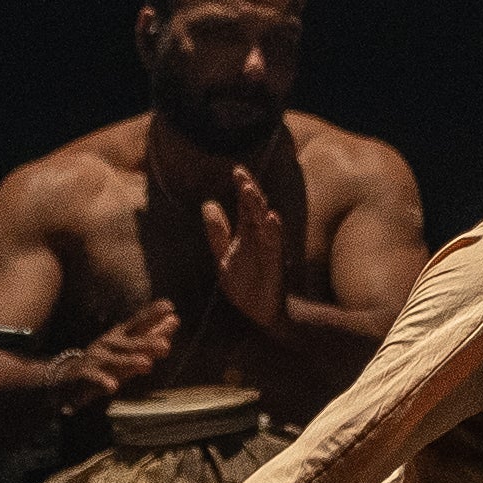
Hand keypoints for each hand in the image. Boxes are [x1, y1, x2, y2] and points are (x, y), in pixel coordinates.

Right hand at [50, 300, 176, 406]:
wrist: (69, 376)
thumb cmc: (107, 360)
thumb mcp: (130, 348)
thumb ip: (152, 335)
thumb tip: (175, 319)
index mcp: (121, 336)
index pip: (138, 322)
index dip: (152, 314)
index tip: (169, 306)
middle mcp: (109, 343)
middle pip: (129, 342)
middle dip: (146, 342)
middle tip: (165, 345)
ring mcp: (95, 358)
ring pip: (114, 360)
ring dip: (130, 361)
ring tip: (147, 365)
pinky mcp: (83, 374)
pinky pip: (93, 377)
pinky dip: (102, 381)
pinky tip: (112, 386)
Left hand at [199, 167, 288, 332]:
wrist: (262, 313)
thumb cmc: (246, 285)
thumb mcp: (223, 257)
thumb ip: (217, 233)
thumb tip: (208, 204)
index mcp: (247, 234)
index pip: (244, 206)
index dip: (242, 188)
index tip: (236, 170)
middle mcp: (260, 237)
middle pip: (255, 209)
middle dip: (249, 191)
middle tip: (240, 173)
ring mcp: (269, 249)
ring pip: (265, 222)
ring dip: (258, 206)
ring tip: (249, 191)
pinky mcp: (275, 264)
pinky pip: (275, 245)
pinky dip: (274, 231)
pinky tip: (271, 218)